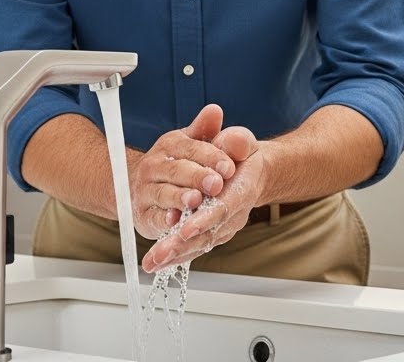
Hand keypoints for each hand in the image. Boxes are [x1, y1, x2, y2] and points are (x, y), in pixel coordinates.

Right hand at [128, 104, 237, 239]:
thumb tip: (215, 110)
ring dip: (179, 197)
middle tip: (216, 184)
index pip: (191, 148)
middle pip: (177, 170)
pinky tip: (174, 221)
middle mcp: (154, 166)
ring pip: (163, 193)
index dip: (211, 157)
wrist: (141, 188)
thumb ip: (204, 130)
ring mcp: (145, 190)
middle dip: (197, 177)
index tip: (229, 167)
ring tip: (195, 200)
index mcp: (170, 145)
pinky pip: (152, 217)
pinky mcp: (142, 214)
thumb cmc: (177, 164)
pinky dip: (163, 219)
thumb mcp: (190, 144)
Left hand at [141, 125, 261, 272]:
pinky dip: (175, 256)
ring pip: (198, 244)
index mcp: (241, 190)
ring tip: (153, 261)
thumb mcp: (242, 142)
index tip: (185, 228)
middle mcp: (233, 215)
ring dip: (175, 254)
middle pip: (207, 233)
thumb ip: (237, 141)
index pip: (223, 208)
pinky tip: (156, 263)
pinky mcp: (211, 233)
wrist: (250, 171)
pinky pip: (193, 247)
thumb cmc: (243, 156)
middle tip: (160, 251)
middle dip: (182, 244)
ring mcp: (222, 227)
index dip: (204, 219)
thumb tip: (232, 141)